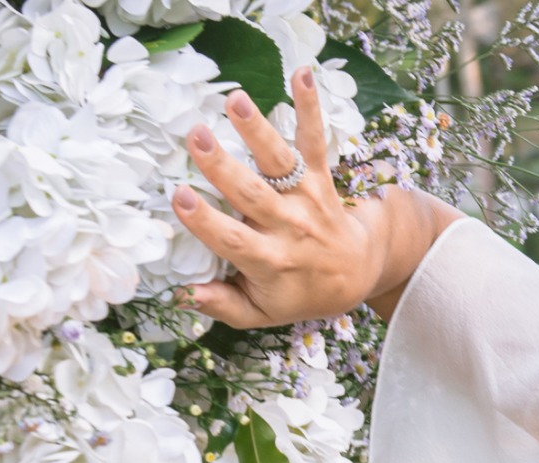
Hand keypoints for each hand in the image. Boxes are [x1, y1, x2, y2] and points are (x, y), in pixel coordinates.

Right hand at [172, 66, 388, 328]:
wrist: (357, 275)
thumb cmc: (298, 292)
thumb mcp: (262, 312)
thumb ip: (224, 305)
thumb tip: (184, 295)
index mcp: (270, 262)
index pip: (233, 241)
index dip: (206, 222)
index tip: (181, 197)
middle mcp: (289, 228)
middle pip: (252, 195)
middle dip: (222, 166)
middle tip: (196, 137)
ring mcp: (307, 199)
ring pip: (281, 164)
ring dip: (258, 130)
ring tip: (236, 101)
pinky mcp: (322, 177)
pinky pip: (316, 140)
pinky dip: (310, 106)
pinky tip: (301, 74)